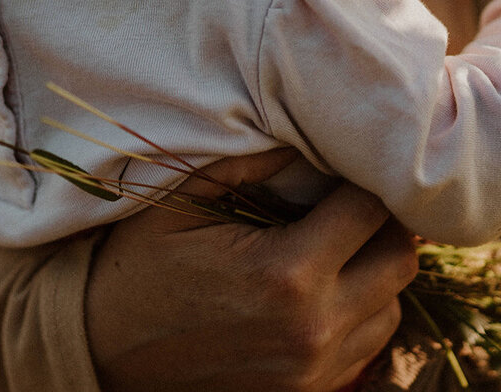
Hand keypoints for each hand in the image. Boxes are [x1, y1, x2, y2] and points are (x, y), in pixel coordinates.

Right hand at [85, 149, 418, 391]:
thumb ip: (249, 160)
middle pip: (399, 259)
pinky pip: (366, 346)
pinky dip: (359, 312)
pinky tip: (322, 287)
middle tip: (351, 198)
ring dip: (376, 270)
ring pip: (392, 306)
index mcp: (287, 274)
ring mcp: (314, 370)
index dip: (364, 177)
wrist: (101, 350)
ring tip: (337, 243)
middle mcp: (314, 329)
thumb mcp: (183, 199)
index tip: (345, 163)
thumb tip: (306, 133)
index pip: (371, 210)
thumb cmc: (138, 266)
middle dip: (383, 221)